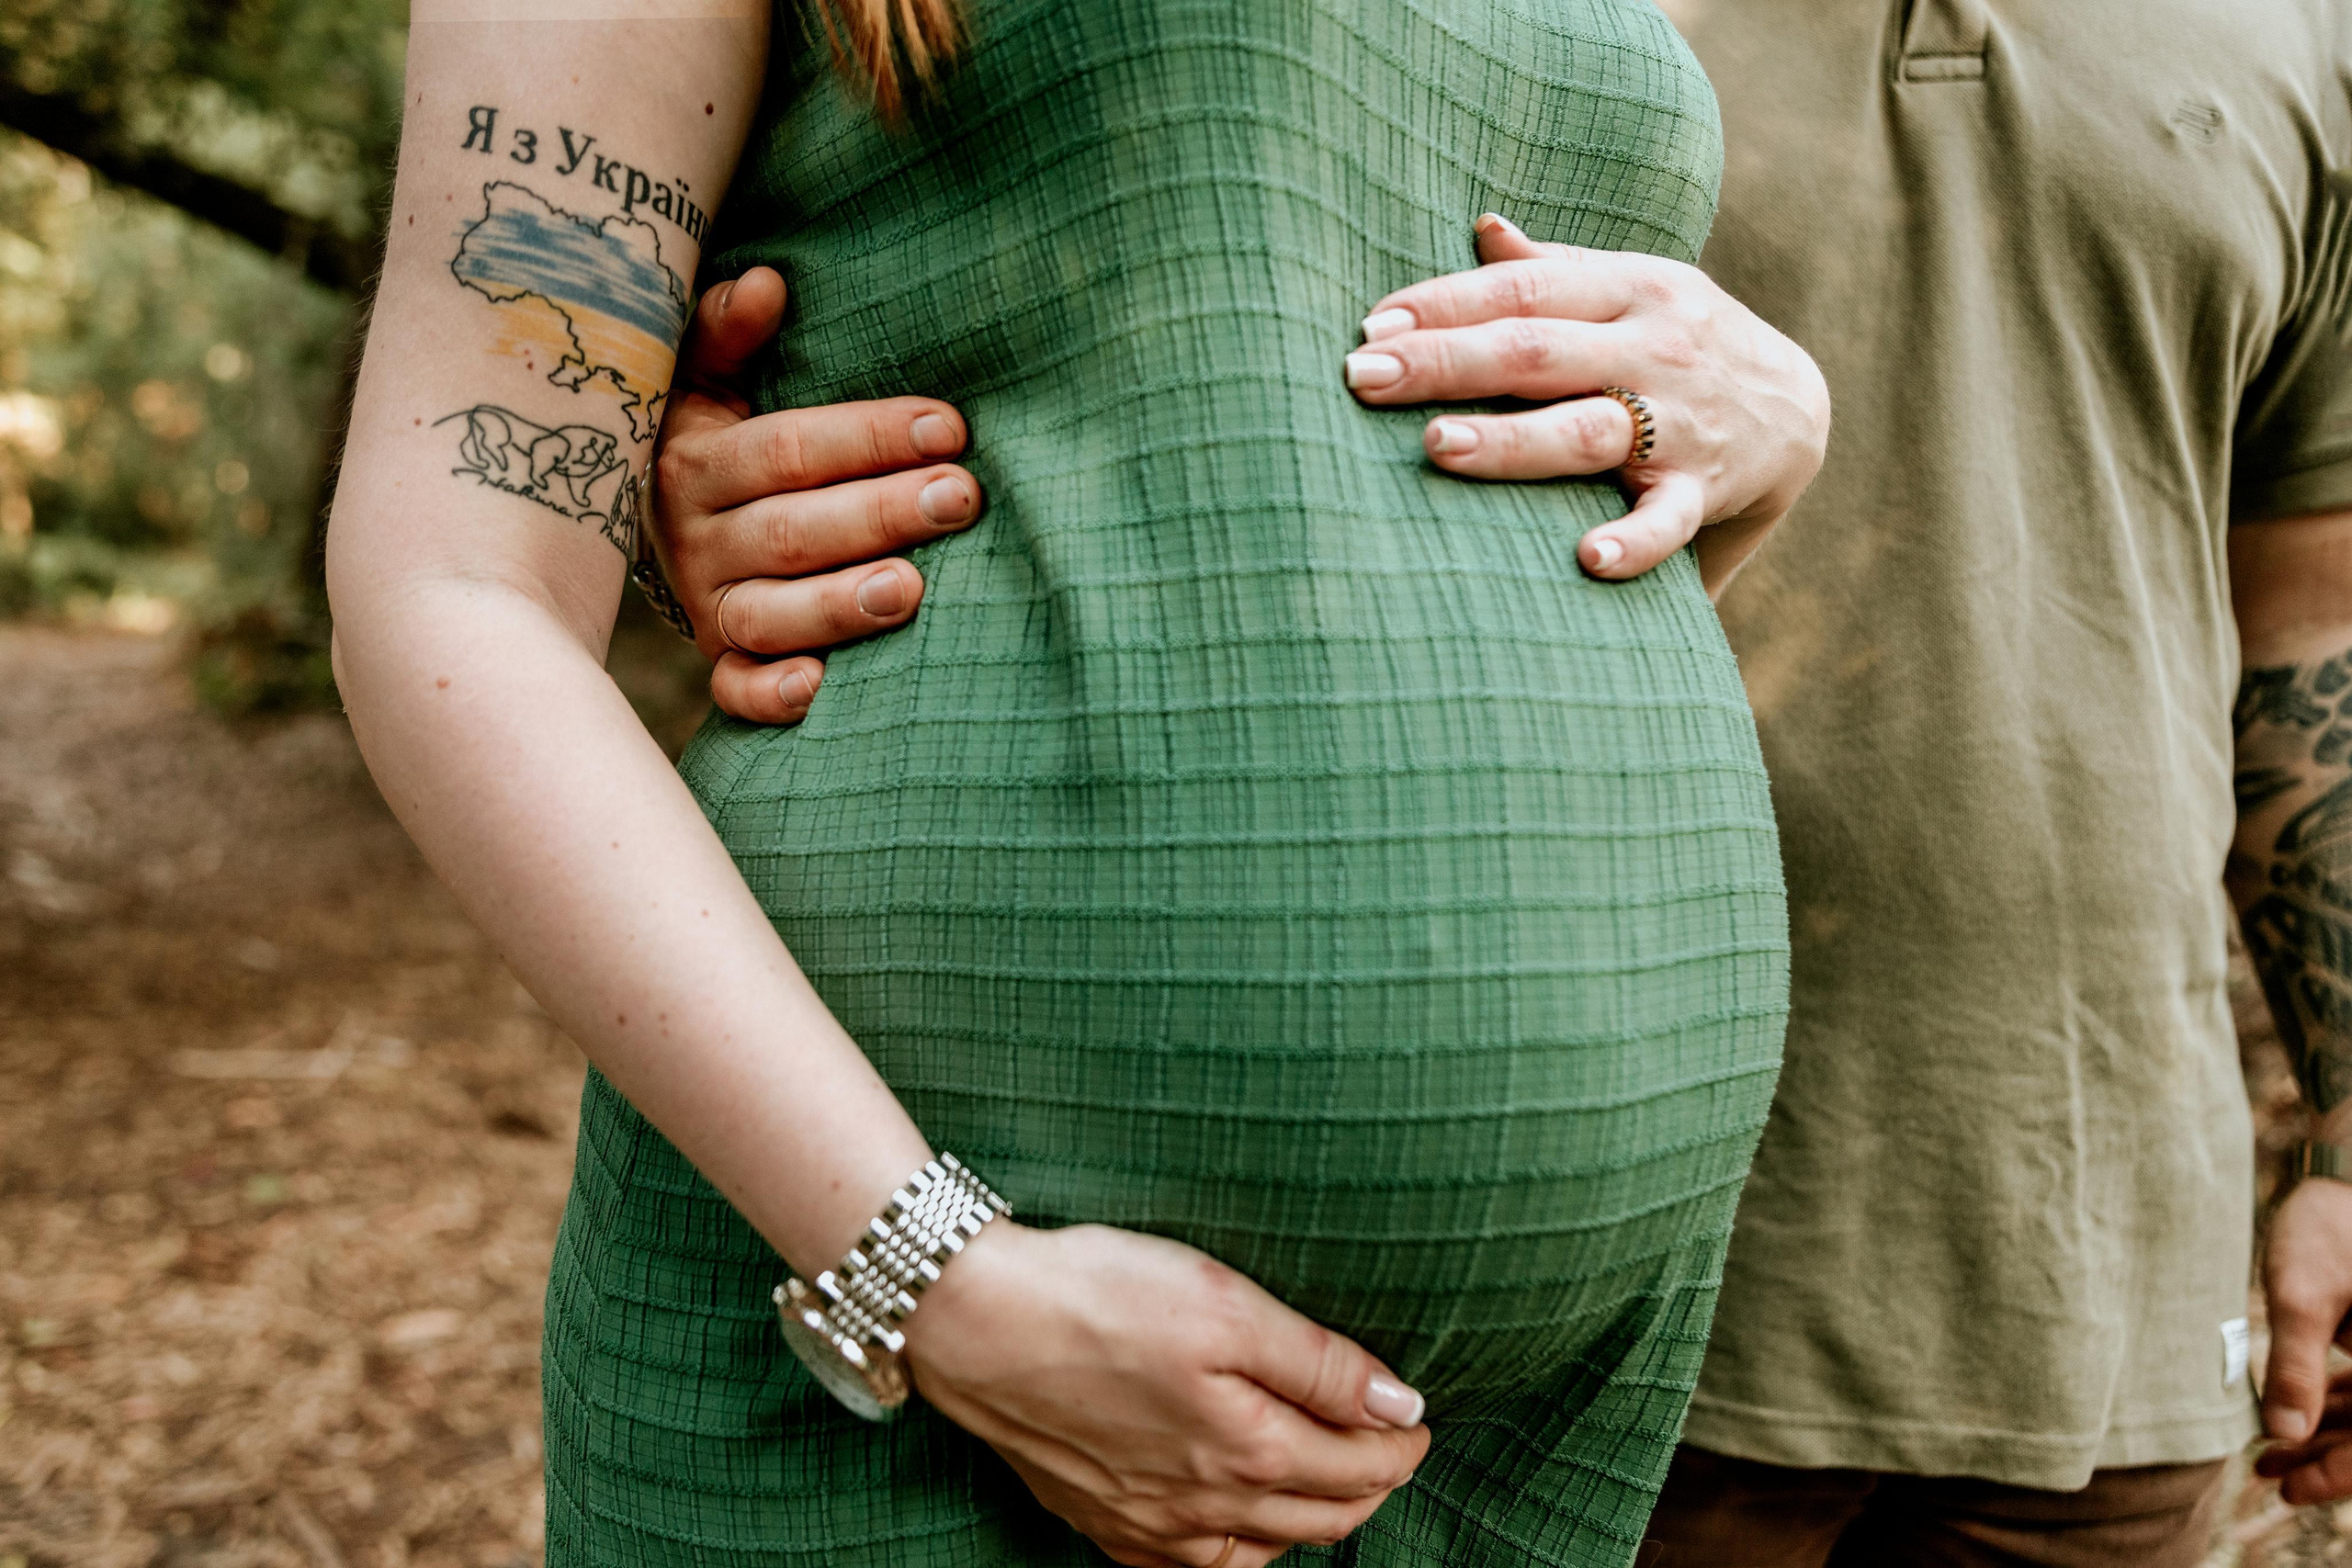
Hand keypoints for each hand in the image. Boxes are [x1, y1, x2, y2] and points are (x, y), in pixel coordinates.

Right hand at [648, 266, 982, 722]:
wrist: (647, 523)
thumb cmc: (716, 437)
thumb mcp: (704, 375)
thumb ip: (729, 330)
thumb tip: (770, 285)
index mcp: (697, 461)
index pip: (789, 448)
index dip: (870, 436)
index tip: (951, 428)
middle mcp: (696, 539)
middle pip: (790, 531)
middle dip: (880, 513)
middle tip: (959, 499)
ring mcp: (708, 607)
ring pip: (768, 614)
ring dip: (838, 605)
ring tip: (911, 590)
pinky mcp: (721, 665)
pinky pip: (735, 691)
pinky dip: (770, 694)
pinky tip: (821, 688)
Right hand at [902, 1221, 1431, 1566]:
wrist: (973, 1322)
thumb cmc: (1098, 1297)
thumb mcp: (1226, 1304)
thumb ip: (1321, 1363)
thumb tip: (1402, 1407)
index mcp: (1248, 1450)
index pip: (1360, 1468)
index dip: (1402, 1443)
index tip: (1419, 1418)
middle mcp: (1204, 1507)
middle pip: (1319, 1519)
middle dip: (1370, 1487)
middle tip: (1391, 1450)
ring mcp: (1147, 1525)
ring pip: (1258, 1551)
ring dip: (1307, 1522)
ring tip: (1327, 1482)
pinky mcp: (1099, 1520)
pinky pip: (1188, 1564)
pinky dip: (1232, 1550)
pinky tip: (1233, 1524)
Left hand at [1343, 215, 1829, 593]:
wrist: (1801, 410)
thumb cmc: (1684, 346)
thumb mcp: (1635, 291)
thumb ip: (1556, 272)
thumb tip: (1482, 228)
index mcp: (1626, 289)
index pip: (1519, 290)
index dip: (1442, 303)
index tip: (1370, 326)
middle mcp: (1652, 347)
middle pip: (1536, 350)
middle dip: (1446, 361)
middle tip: (1363, 377)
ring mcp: (1679, 421)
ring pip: (1587, 430)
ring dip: (1513, 440)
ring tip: (1440, 446)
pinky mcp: (1705, 491)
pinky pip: (1668, 521)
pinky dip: (1632, 542)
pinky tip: (1585, 559)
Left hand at [2256, 1165, 2351, 1502]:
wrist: (2341, 1180)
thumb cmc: (2326, 1228)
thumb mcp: (2302, 1295)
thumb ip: (2295, 1365)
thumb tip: (2283, 1433)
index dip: (2341, 1474)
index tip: (2290, 1489)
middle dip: (2328, 1461)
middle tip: (2268, 1476)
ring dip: (2323, 1439)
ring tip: (2263, 1458)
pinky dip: (2327, 1409)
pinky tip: (2281, 1424)